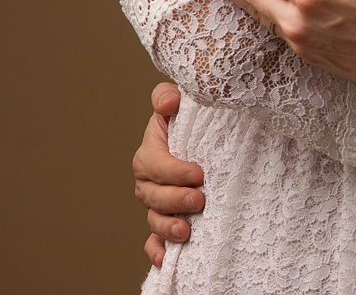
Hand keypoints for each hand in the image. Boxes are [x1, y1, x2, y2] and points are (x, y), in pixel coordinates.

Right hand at [133, 82, 205, 267]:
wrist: (206, 142)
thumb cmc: (191, 122)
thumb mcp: (180, 104)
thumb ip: (167, 96)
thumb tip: (168, 102)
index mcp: (151, 153)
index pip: (154, 163)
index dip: (173, 170)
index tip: (198, 172)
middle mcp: (149, 181)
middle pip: (153, 196)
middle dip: (175, 200)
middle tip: (200, 199)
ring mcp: (156, 205)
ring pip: (154, 220)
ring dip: (168, 228)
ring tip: (187, 231)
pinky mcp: (165, 222)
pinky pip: (154, 242)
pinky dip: (158, 251)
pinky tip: (167, 259)